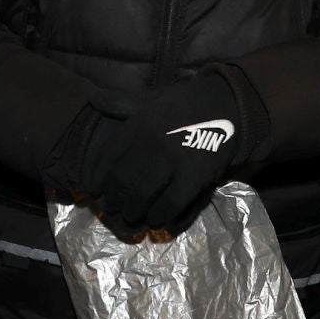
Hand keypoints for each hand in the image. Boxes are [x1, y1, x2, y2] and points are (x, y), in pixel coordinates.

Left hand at [81, 72, 256, 233]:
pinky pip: (170, 204)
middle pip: (122, 182)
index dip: (97, 180)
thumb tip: (93, 99)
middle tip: (113, 211)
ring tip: (132, 218)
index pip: (106, 159)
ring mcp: (173, 160)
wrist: (227, 105)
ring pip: (142, 196)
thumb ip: (122, 104)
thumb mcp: (151, 99)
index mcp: (137, 124)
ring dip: (133, 212)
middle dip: (114, 201)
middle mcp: (151, 142)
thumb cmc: (184, 105)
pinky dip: (160, 215)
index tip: (95, 192)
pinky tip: (156, 219)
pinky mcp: (194, 175)